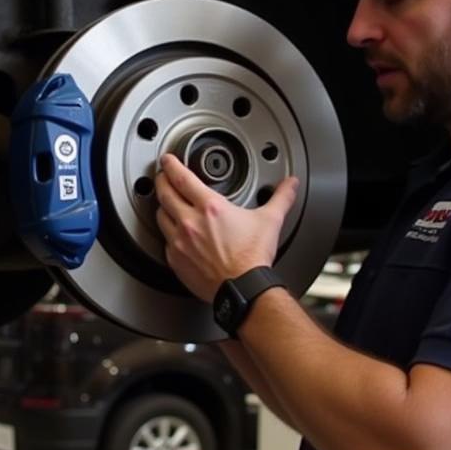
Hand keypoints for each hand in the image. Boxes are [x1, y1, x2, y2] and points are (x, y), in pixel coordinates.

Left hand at [154, 153, 298, 301]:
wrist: (243, 289)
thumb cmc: (253, 259)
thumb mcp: (270, 221)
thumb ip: (280, 198)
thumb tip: (290, 184)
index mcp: (210, 208)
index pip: (181, 178)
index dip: (171, 165)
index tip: (167, 160)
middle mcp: (190, 223)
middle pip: (164, 194)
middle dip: (161, 181)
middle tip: (162, 176)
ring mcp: (180, 242)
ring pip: (160, 217)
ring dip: (162, 207)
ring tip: (167, 203)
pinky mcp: (176, 261)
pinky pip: (165, 242)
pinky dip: (168, 234)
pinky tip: (175, 233)